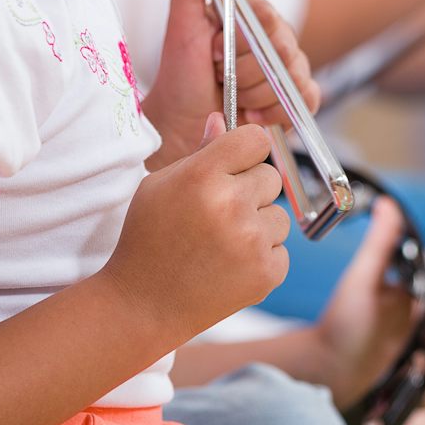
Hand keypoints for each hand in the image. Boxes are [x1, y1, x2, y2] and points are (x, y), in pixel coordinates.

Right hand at [106, 116, 288, 342]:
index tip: (237, 164)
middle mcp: (231, 205)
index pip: (256, 139)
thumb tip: (223, 119)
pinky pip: (282, 250)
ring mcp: (251, 241)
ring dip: (258, 226)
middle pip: (271, 176)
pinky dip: (262, 257)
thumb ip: (200, 151)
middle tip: (219, 212)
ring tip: (222, 243)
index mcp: (203, 176)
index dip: (246, 151)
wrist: (142, 305)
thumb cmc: (148, 239)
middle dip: (250, 191)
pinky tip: (229, 265)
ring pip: (280, 215)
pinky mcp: (266, 274)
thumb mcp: (160, 185)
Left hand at [142, 0, 320, 161]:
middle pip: (281, 49)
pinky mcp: (296, 96)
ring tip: (234, 98)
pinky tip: (253, 115)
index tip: (215, 52)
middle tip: (221, 78)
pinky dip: (277, 112)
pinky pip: (306, 99)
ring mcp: (289, 66)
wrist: (183, 124)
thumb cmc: (181, 75)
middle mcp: (274, 35)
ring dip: (256, 95)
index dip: (241, 40)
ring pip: (292, 77)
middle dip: (245, 73)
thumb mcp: (181, 28)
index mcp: (250, 14)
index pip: (266, 16)